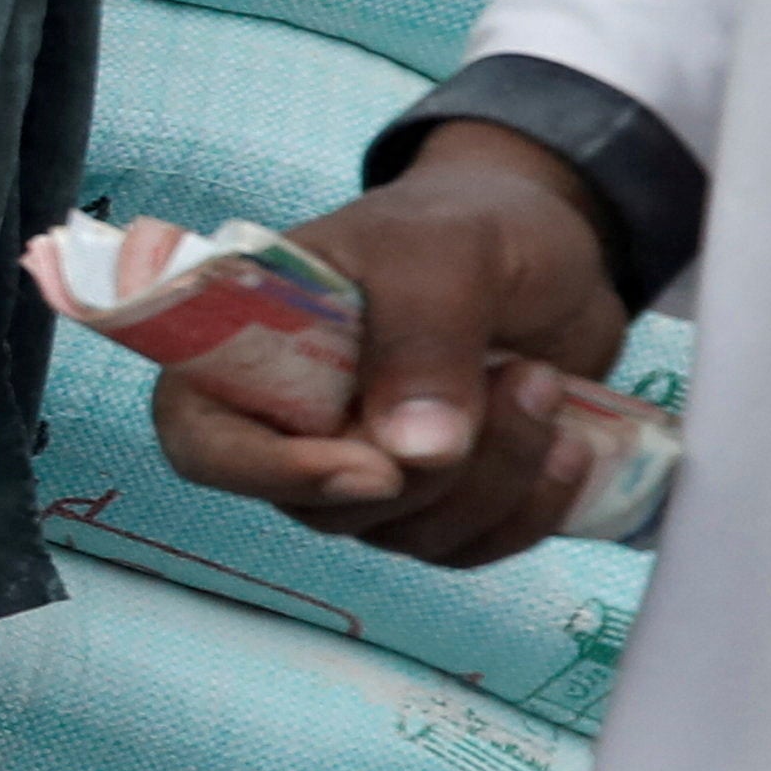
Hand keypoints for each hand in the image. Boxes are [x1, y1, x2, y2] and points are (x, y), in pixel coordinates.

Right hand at [143, 127, 645, 565]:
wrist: (549, 243)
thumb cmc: (469, 222)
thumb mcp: (444, 251)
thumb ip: (422, 335)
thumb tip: (414, 454)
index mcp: (248, 347)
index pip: (204, 441)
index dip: (268, 472)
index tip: (373, 468)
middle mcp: (290, 422)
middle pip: (323, 507)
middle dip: (433, 468)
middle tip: (516, 379)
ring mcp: (361, 468)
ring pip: (406, 534)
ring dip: (497, 479)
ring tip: (545, 383)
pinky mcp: (433, 498)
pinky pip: (467, 548)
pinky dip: (529, 512)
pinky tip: (567, 444)